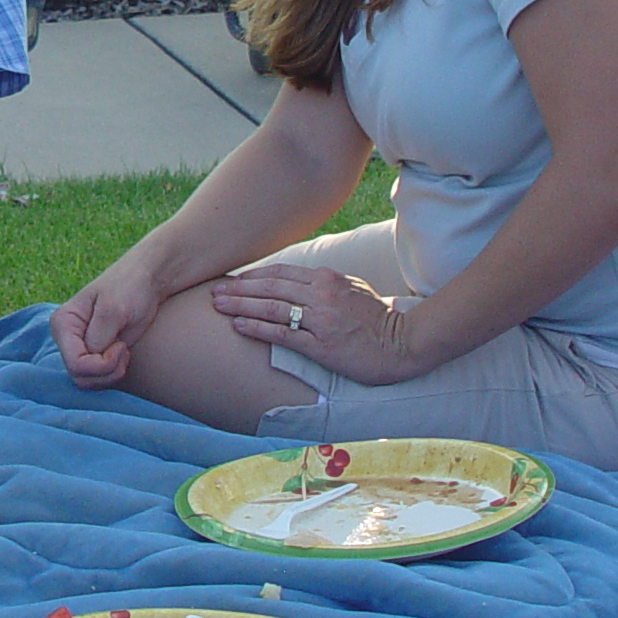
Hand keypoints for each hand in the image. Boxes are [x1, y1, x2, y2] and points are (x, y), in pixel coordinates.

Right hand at [51, 258, 170, 390]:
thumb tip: (93, 357)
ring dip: (112, 373)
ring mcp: (78, 349)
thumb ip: (99, 336)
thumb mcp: (113, 310)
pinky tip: (122, 354)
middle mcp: (66, 339)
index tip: (120, 346)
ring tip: (123, 349)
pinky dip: (114, 373)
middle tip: (123, 349)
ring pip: (88, 382)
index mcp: (63, 323)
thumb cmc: (129, 288)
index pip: (75, 363)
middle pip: (80, 377)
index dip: (101, 364)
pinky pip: (98, 380)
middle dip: (107, 370)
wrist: (146, 283)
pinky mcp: (92, 356)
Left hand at [210, 263, 417, 385]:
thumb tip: (300, 280)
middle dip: (238, 288)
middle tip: (213, 290)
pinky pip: (283, 335)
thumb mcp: (353, 289)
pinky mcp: (322, 345)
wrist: (405, 344)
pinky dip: (258, 328)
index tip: (233, 279)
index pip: (281, 272)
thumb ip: (326, 283)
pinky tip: (239, 326)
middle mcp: (321, 295)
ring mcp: (321, 320)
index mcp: (327, 279)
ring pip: (271, 308)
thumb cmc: (378, 319)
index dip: (253, 276)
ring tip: (218, 306)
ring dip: (240, 305)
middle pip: (270, 287)